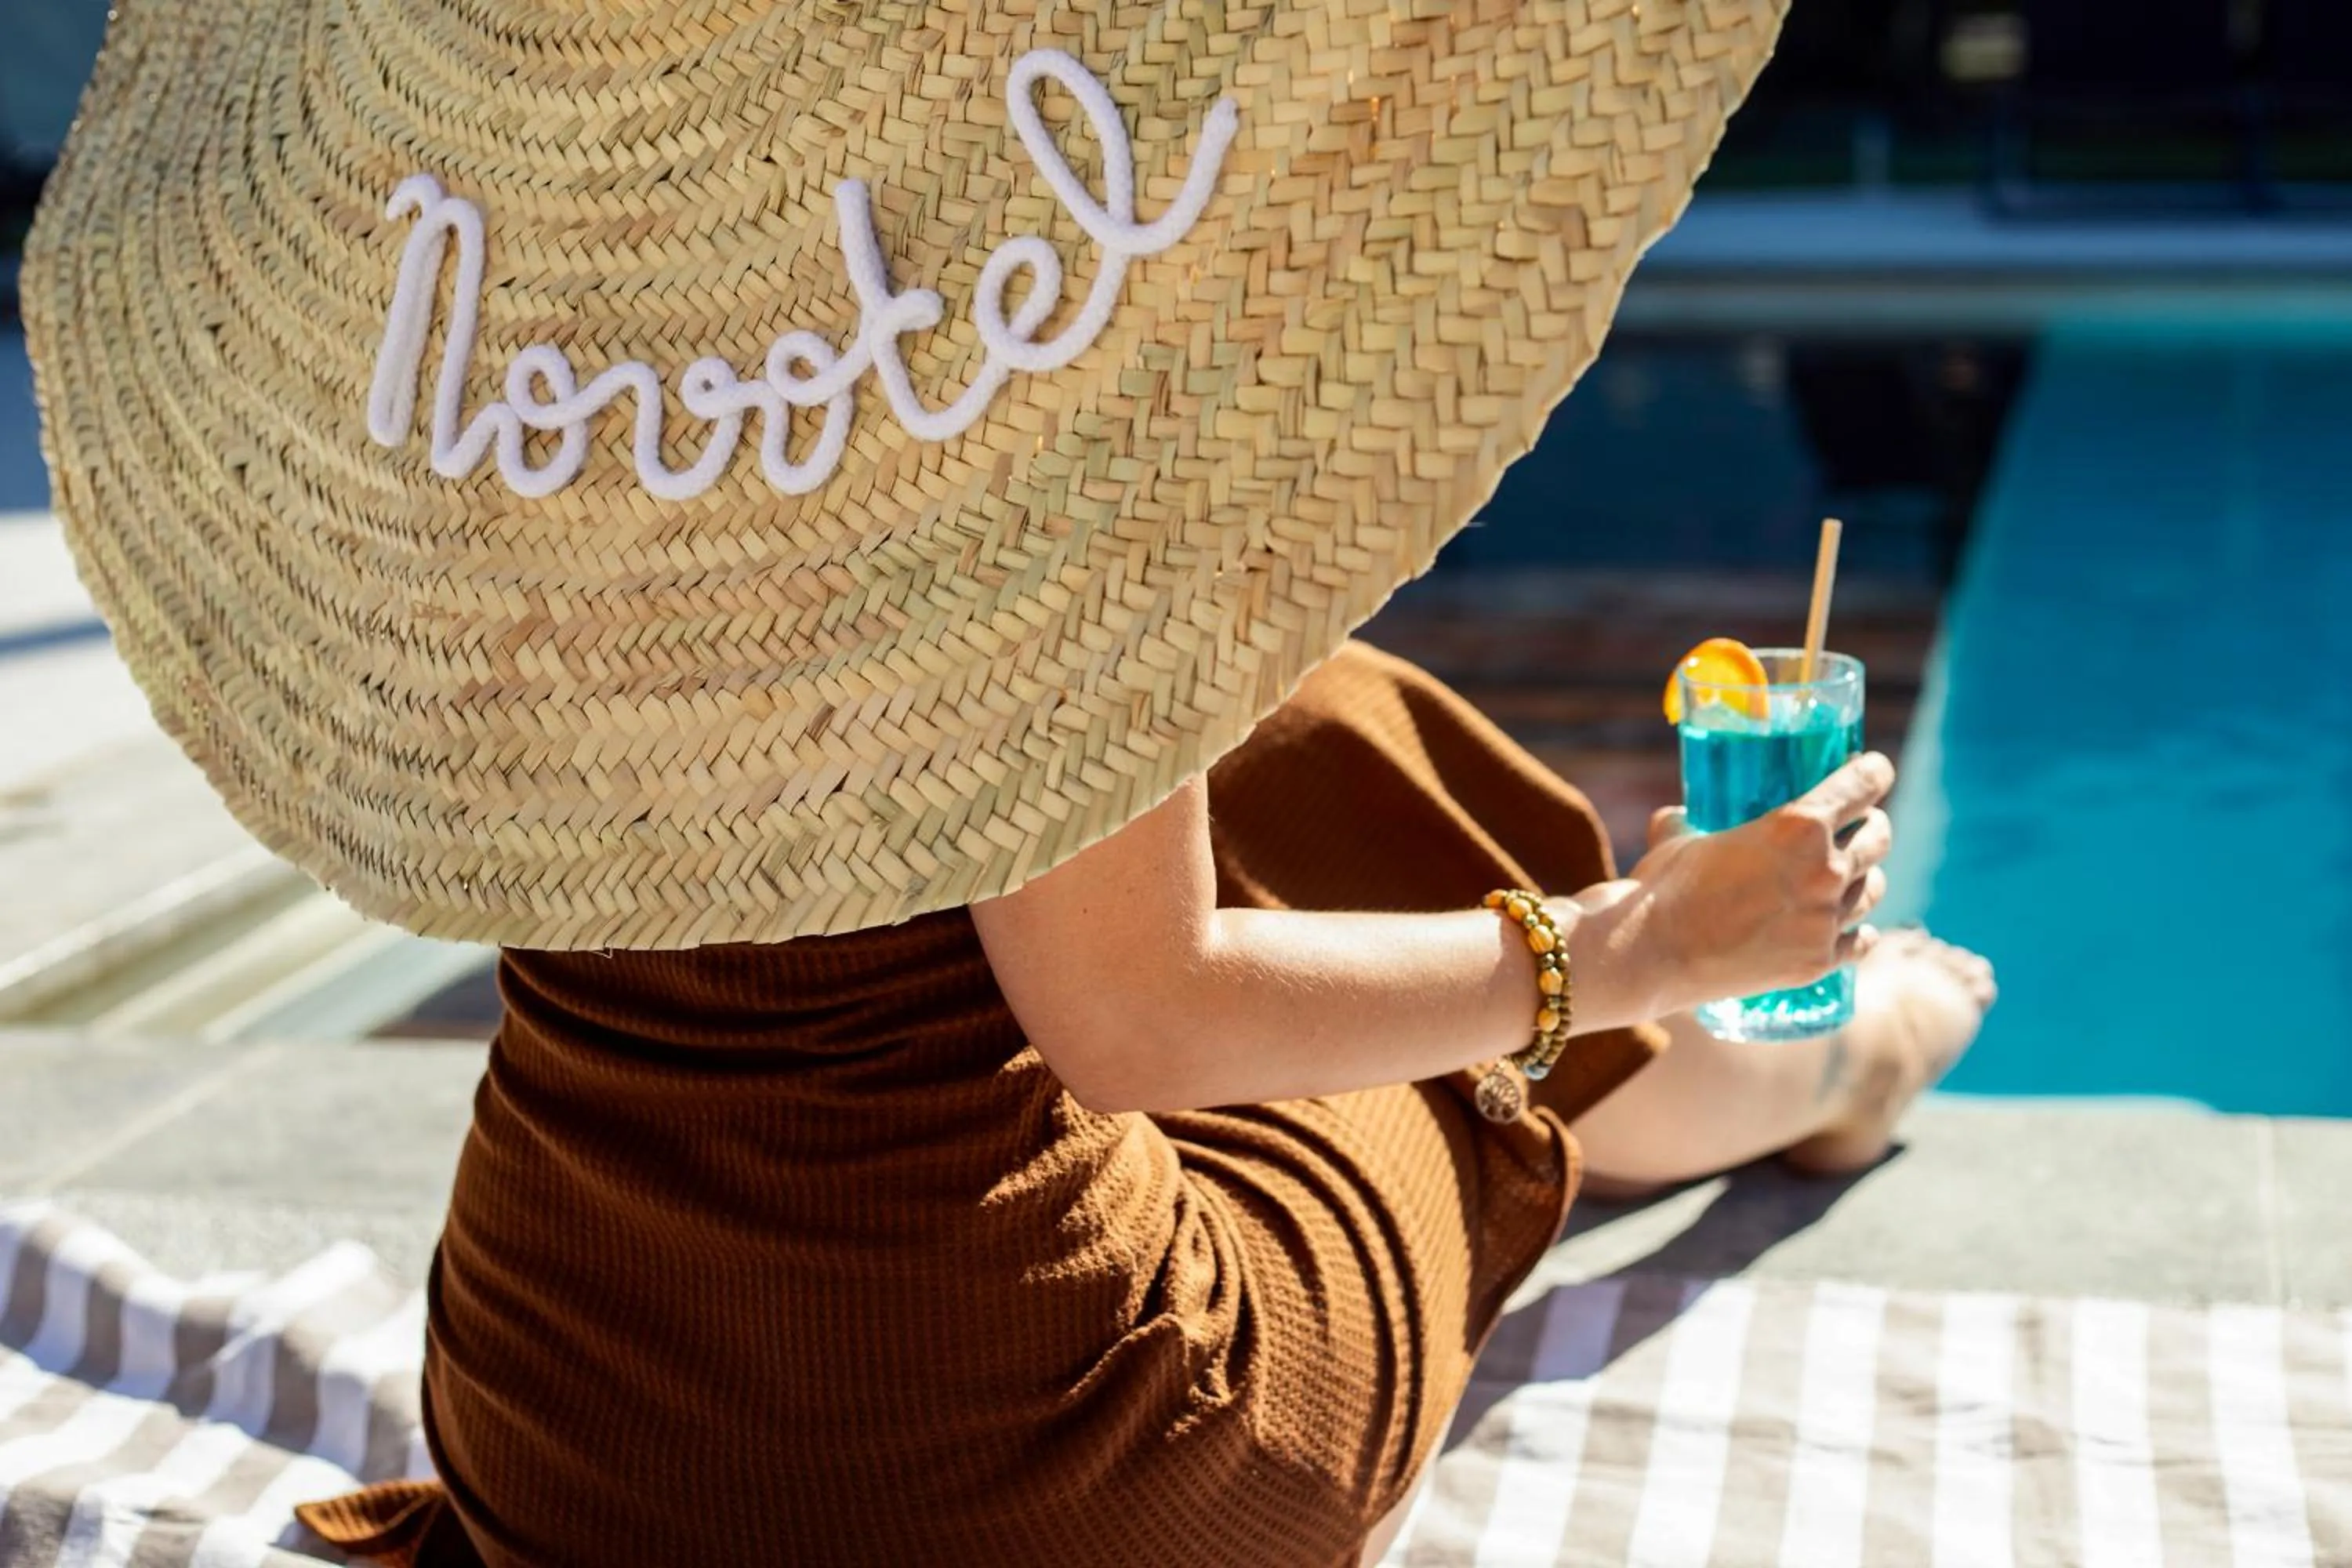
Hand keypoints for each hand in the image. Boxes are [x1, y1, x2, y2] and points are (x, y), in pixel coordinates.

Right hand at [1598, 752, 1896, 1019]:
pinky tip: (1849, 928)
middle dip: (1871, 826)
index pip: (1866, 783)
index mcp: (1798, 824)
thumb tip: (1677, 818)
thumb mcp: (1679, 838)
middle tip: (1858, 826)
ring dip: (1866, 877)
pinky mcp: (1818, 962)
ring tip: (1850, 878)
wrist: (1652, 954)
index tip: (1874, 771)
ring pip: (1875, 889)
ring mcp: (1825, 920)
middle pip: (1879, 837)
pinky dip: (1857, 931)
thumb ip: (1688, 821)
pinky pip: (1861, 941)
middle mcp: (1825, 869)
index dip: (1874, 772)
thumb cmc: (1663, 887)